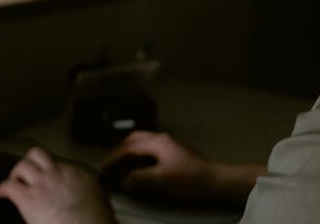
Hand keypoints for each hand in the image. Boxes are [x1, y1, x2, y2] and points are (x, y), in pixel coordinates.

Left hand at [0, 147, 116, 223]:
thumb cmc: (95, 220)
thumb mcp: (99, 200)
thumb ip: (92, 195)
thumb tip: (94, 202)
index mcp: (75, 175)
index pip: (58, 164)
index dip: (51, 170)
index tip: (49, 177)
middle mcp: (57, 174)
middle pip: (39, 154)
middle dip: (31, 162)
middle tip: (27, 172)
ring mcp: (42, 184)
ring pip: (24, 164)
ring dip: (17, 171)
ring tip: (14, 179)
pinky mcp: (28, 198)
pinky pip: (10, 186)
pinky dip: (3, 188)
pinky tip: (1, 192)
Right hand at [100, 131, 264, 206]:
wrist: (216, 180)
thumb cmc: (192, 178)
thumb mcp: (161, 180)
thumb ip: (140, 179)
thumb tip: (125, 180)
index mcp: (157, 142)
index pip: (128, 147)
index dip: (113, 158)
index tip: (103, 168)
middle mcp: (161, 139)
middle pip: (133, 139)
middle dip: (118, 150)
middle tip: (108, 163)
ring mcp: (168, 144)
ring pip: (141, 142)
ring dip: (128, 151)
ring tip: (119, 164)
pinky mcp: (173, 152)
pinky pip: (148, 149)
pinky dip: (137, 155)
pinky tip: (138, 166)